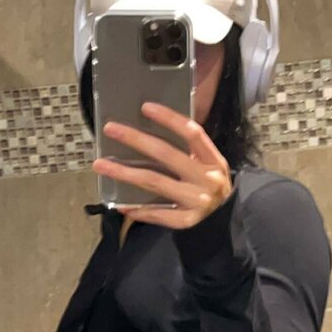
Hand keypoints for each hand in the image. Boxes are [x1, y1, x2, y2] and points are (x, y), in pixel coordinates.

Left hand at [91, 102, 232, 229]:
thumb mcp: (210, 167)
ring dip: (125, 173)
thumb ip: (189, 153)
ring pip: (154, 182)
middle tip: (110, 129)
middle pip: (166, 154)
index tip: (145, 107)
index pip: (192, 133)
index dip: (169, 119)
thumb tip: (150, 135)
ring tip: (101, 165)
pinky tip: (120, 204)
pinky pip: (158, 214)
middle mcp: (206, 179)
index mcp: (213, 160)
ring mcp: (197, 201)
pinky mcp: (188, 221)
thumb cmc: (213, 190)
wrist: (229, 223)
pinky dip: (139, 210)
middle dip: (135, 139)